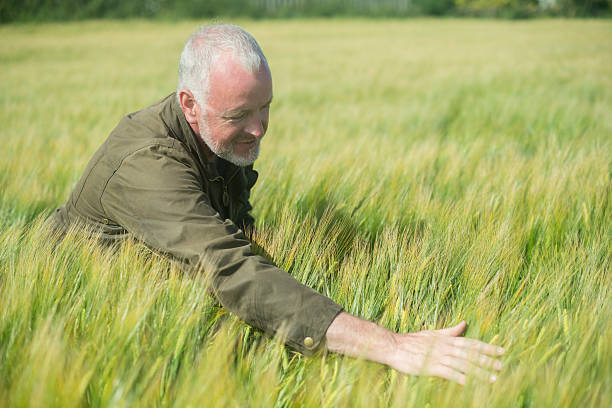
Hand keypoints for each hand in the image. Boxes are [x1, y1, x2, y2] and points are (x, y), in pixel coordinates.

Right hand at [325, 313, 503, 384]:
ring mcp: (439, 357)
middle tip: (502, 365)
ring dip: (479, 371)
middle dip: (488, 360)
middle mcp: (446, 347)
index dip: (487, 347)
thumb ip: (450, 331)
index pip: (471, 343)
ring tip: (494, 378)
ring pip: (463, 364)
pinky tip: (471, 384)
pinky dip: (460, 378)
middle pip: (471, 354)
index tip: (502, 351)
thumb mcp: (433, 334)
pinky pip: (449, 373)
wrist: (393, 346)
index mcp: (447, 339)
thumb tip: (465, 323)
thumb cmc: (412, 341)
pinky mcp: (431, 367)